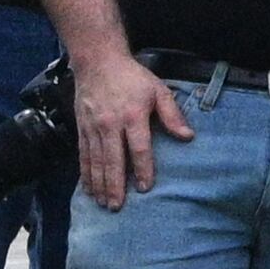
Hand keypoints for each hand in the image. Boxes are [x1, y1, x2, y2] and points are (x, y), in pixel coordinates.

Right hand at [74, 50, 191, 209]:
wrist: (98, 62)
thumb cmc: (132, 77)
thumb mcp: (159, 91)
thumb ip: (172, 115)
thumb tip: (188, 136)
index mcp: (132, 116)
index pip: (139, 148)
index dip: (143, 169)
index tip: (146, 187)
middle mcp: (110, 125)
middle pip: (112, 161)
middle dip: (115, 185)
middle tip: (117, 206)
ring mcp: (93, 128)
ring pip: (95, 161)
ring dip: (98, 184)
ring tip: (103, 203)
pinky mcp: (81, 128)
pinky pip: (83, 155)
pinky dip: (84, 174)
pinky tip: (87, 188)